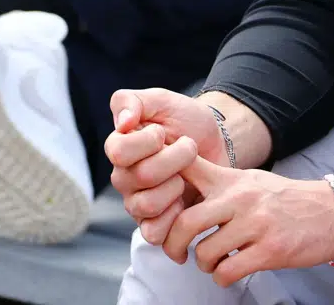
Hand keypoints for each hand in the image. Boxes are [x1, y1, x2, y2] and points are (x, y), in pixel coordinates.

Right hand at [105, 88, 232, 243]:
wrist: (215, 144)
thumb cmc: (185, 121)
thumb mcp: (161, 100)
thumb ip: (132, 101)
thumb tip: (123, 123)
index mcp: (120, 149)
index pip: (118, 151)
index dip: (147, 141)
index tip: (163, 131)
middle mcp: (124, 179)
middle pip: (141, 177)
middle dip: (176, 159)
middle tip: (189, 148)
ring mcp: (137, 204)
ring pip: (146, 205)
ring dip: (177, 185)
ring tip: (187, 175)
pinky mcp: (155, 225)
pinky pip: (153, 233)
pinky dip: (174, 217)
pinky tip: (185, 199)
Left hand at [160, 158, 333, 287]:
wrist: (333, 212)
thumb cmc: (287, 200)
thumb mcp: (252, 181)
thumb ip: (220, 184)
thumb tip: (181, 191)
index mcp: (233, 180)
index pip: (188, 168)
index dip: (163, 178)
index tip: (155, 195)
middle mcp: (241, 198)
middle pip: (186, 221)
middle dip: (173, 243)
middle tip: (176, 253)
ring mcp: (255, 224)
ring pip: (205, 252)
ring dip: (203, 264)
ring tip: (212, 262)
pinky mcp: (270, 251)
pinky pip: (227, 271)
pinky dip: (222, 276)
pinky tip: (230, 271)